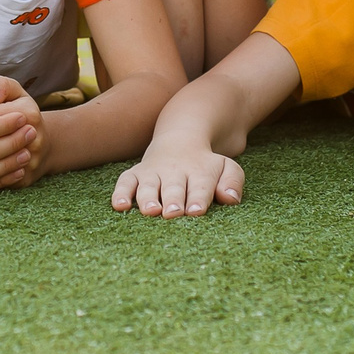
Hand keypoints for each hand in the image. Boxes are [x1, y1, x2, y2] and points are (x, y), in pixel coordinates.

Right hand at [112, 141, 244, 216]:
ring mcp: (153, 172)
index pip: (200, 186)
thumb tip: (230, 199)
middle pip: (174, 187)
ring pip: (148, 186)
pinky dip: (121, 193)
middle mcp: (174, 172)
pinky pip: (125, 182)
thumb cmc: (205, 165)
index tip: (196, 212)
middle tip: (173, 213)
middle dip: (173, 200)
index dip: (198, 199)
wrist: (180, 140)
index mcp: (199, 172)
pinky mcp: (135, 174)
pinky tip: (120, 206)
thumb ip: (233, 182)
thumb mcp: (226, 167)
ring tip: (151, 211)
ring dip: (148, 198)